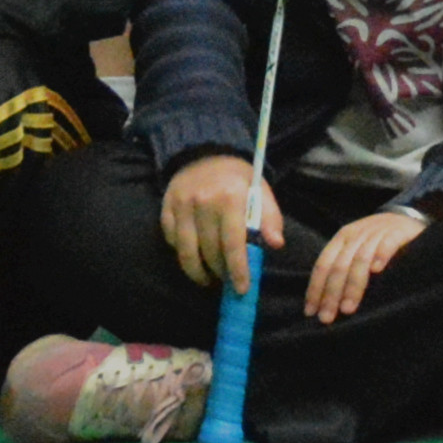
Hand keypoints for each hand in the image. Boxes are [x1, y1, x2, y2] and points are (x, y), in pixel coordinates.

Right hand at [160, 152, 272, 293]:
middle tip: (228, 281)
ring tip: (210, 278)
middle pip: (210, 251)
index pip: (233, 243)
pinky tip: (194, 256)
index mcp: (231, 197)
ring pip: (187, 253)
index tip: (242, 289)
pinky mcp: (166, 210)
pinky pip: (172, 243)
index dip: (238, 270)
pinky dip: (184, 254)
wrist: (205, 153)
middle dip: (221, 272)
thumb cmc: (237, 178)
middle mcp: (203, 202)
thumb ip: (270, 217)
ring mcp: (181, 206)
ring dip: (199, 272)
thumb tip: (276, 244)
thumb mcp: (260, 190)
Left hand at [301, 201, 425, 324]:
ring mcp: (378, 231)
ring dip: (352, 285)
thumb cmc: (376, 242)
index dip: (315, 288)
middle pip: (340, 265)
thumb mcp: (355, 249)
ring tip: (348, 309)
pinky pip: (388, 243)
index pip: (323, 264)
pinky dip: (381, 255)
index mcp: (342, 238)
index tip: (311, 313)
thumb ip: (342, 267)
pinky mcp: (399, 231)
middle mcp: (357, 234)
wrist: (406, 219)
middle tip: (327, 318)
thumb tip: (321, 302)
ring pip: (360, 259)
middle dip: (331, 294)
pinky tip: (377, 271)